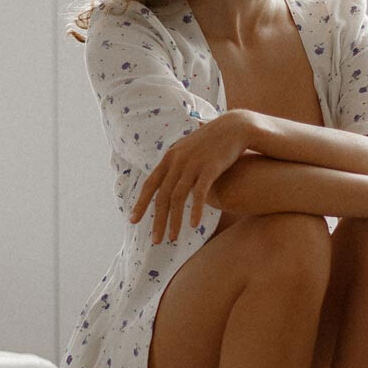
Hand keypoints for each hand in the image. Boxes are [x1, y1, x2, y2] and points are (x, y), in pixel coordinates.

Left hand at [128, 110, 255, 243]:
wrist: (235, 127)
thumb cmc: (212, 142)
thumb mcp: (188, 150)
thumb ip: (176, 164)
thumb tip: (166, 180)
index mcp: (170, 157)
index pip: (150, 184)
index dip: (141, 204)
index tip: (132, 220)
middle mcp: (178, 161)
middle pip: (162, 196)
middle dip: (157, 220)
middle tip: (155, 240)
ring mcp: (193, 164)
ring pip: (178, 198)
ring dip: (174, 221)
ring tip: (172, 238)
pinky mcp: (210, 167)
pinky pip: (199, 193)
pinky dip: (195, 210)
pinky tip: (193, 225)